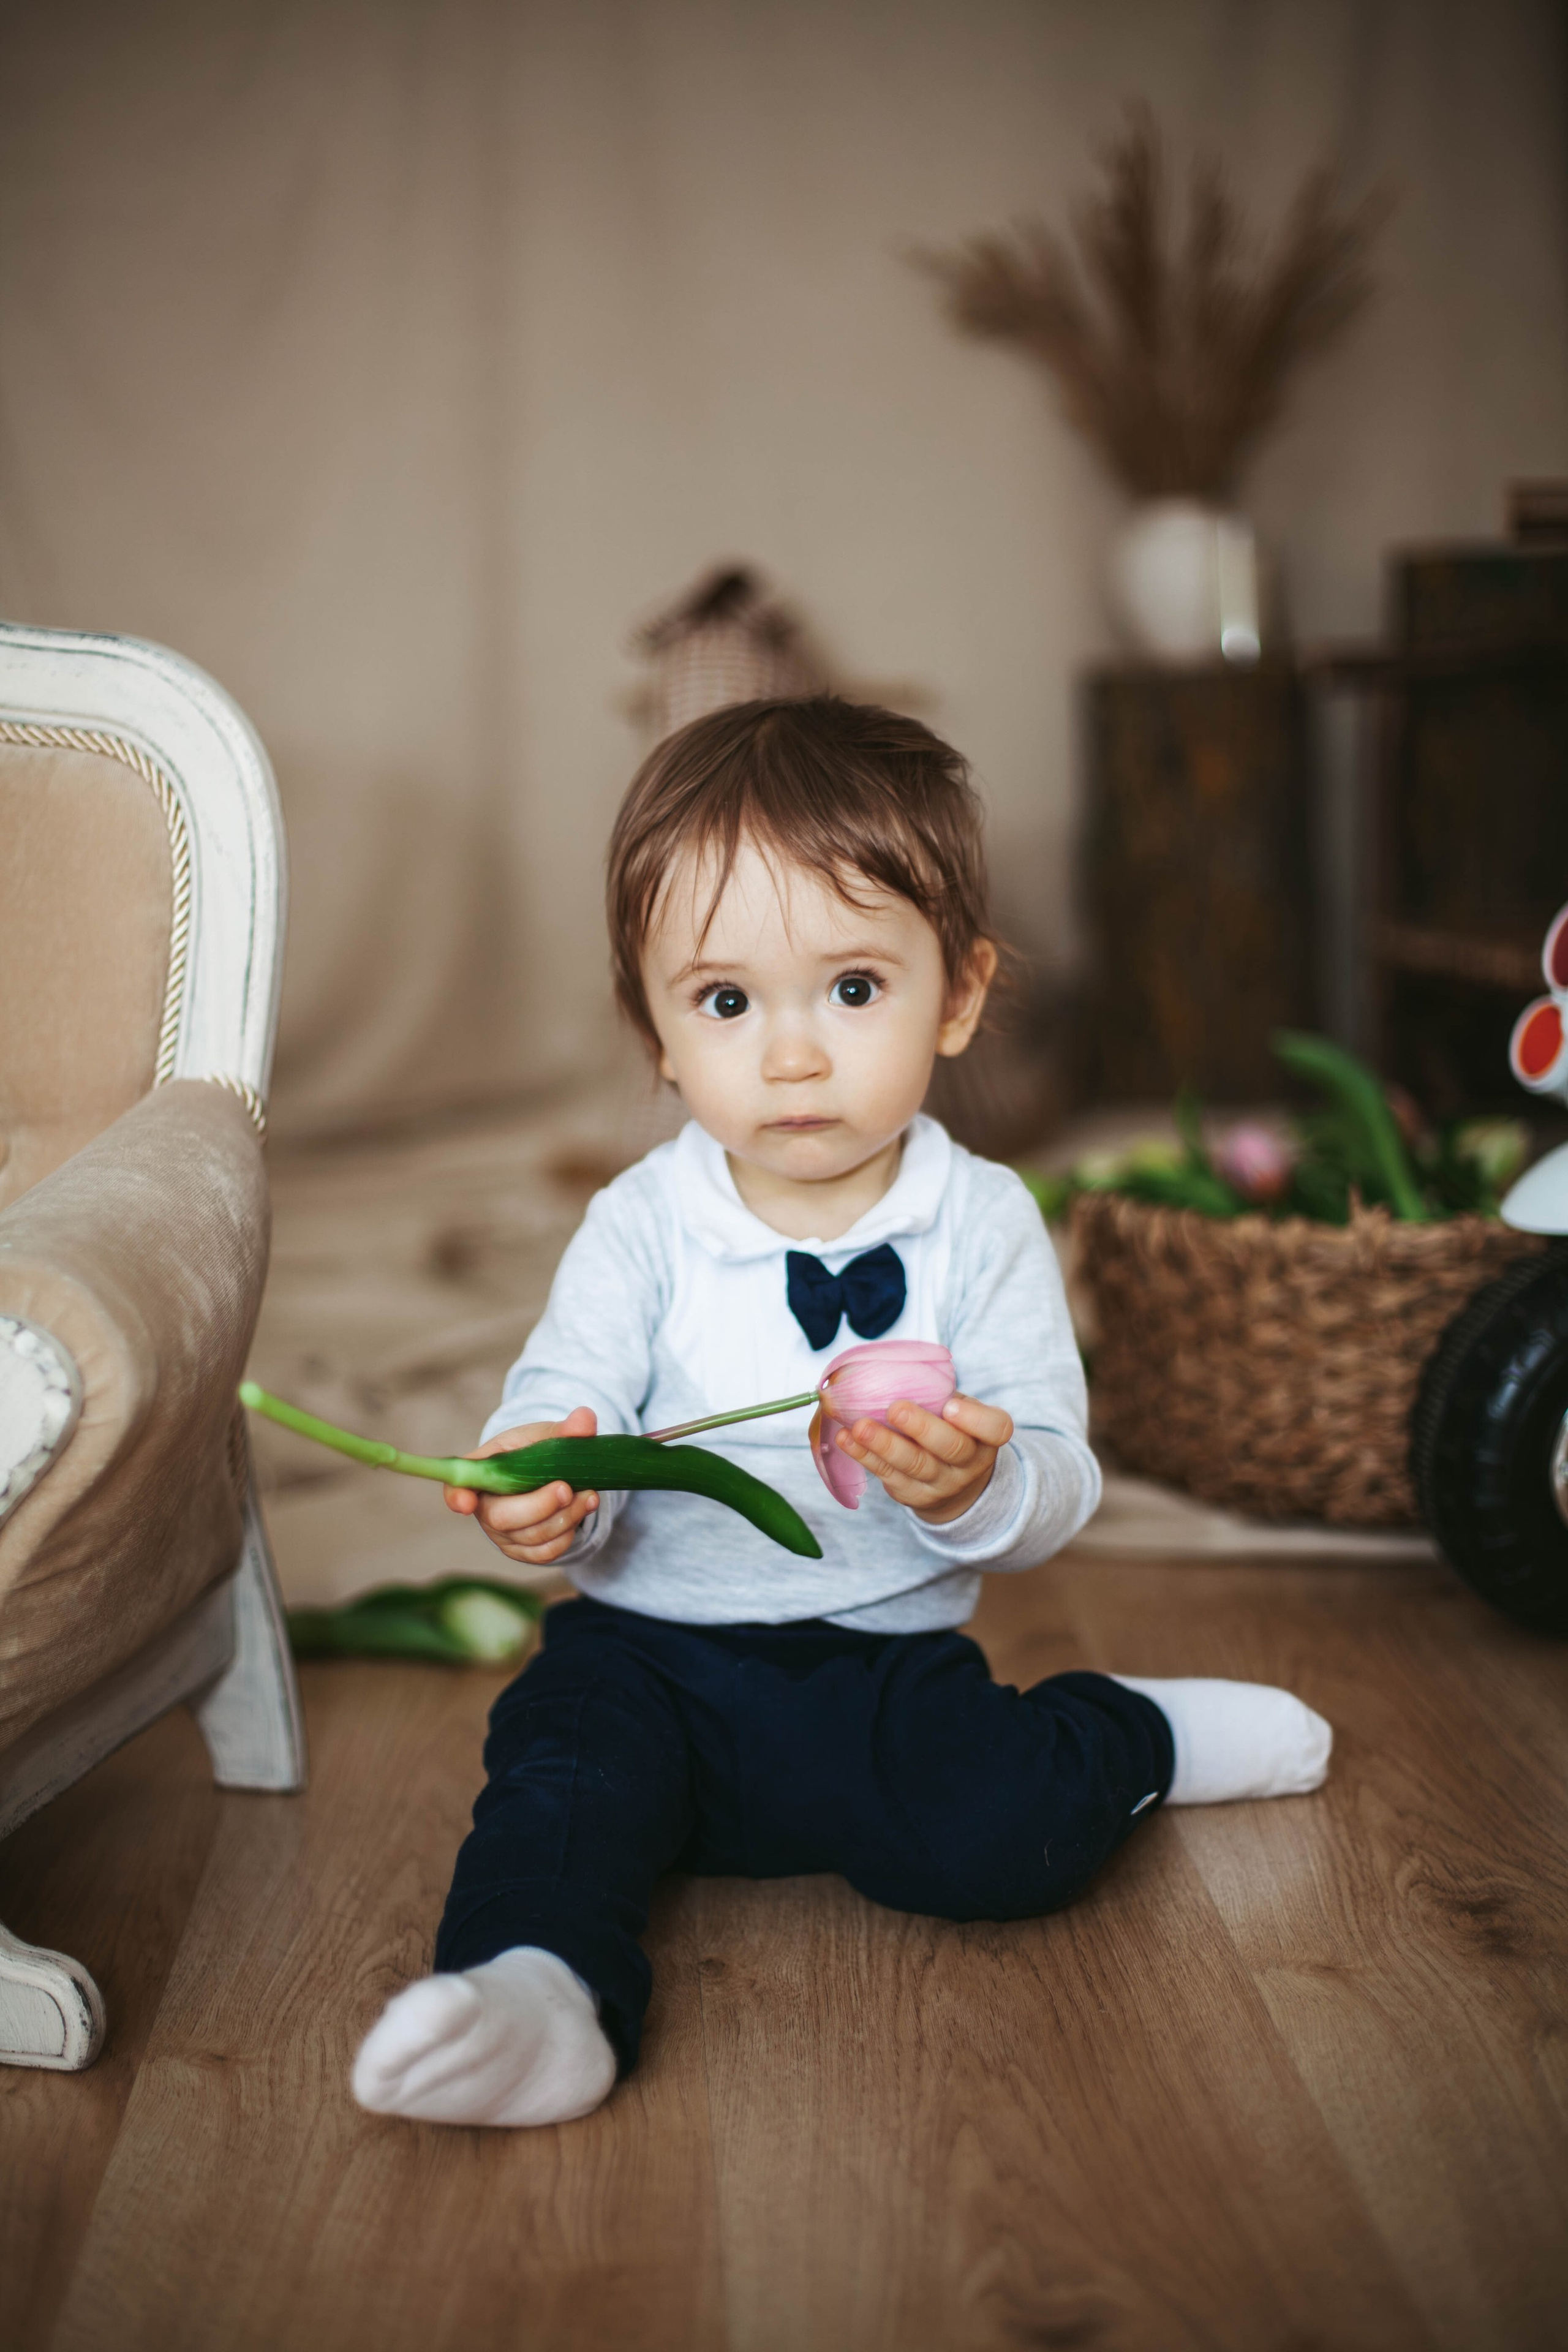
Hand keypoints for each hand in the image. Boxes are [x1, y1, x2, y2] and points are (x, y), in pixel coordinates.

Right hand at [443, 1405, 599, 1566]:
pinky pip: (546, 1552)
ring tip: (587, 1494)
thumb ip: (564, 1429)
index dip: (457, 1497)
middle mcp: (484, 1508)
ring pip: (530, 1537)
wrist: (550, 1475)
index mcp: (480, 1472)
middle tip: (566, 1488)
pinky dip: (569, 1533)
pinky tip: (582, 1509)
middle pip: (501, 1519)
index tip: (466, 1504)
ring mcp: (503, 1534)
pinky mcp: (524, 1551)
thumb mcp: (547, 1435)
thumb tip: (585, 1418)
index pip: (456, 1488)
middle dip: (539, 1506)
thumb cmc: (537, 1452)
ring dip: (565, 1517)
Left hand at [834, 1392, 1012, 1525]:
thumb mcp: (960, 1412)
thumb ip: (941, 1395)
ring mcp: (940, 1483)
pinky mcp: (912, 1494)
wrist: (954, 1484)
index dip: (975, 1419)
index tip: (951, 1404)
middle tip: (896, 1408)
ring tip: (860, 1427)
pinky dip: (864, 1455)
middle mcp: (968, 1463)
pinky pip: (887, 1475)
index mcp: (985, 1437)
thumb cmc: (953, 1432)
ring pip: (914, 1465)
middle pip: (951, 1448)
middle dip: (922, 1428)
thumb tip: (893, 1368)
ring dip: (884, 1444)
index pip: (995, 1429)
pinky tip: (846, 1438)